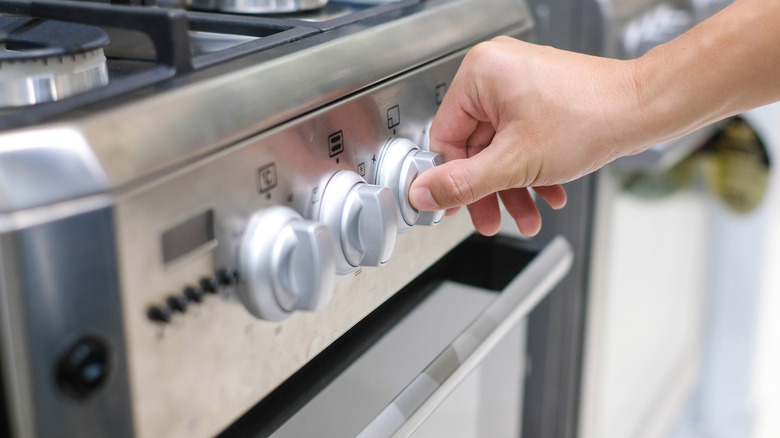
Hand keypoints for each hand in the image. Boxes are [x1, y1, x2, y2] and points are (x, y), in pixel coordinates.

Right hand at [408, 37, 643, 235]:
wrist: (645, 109)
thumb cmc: (592, 118)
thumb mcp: (514, 163)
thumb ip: (462, 183)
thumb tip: (423, 194)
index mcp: (480, 74)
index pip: (444, 136)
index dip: (451, 179)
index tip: (456, 205)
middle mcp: (497, 71)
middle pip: (474, 145)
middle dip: (489, 189)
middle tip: (491, 218)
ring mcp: (520, 82)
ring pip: (500, 146)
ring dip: (512, 186)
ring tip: (525, 214)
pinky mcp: (540, 95)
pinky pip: (521, 138)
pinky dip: (530, 169)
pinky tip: (545, 192)